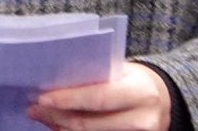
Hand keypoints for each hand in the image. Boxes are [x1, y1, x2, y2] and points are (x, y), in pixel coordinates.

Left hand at [28, 62, 170, 130]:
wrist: (164, 100)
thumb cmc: (135, 81)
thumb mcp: (123, 72)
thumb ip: (97, 76)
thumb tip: (56, 82)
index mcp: (140, 92)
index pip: (98, 97)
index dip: (68, 99)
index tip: (41, 97)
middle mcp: (142, 119)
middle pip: (89, 124)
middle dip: (57, 116)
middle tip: (33, 108)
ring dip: (61, 127)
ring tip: (42, 117)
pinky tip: (59, 127)